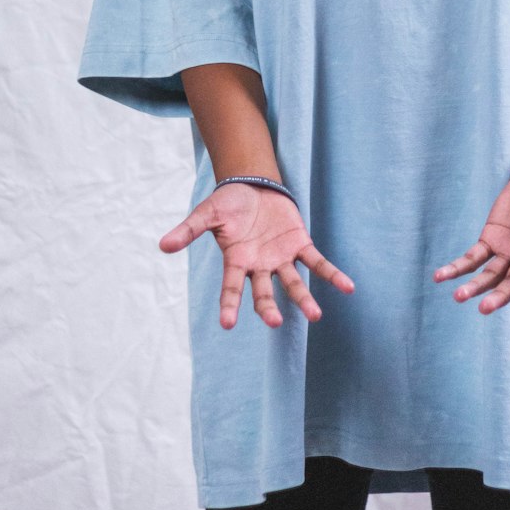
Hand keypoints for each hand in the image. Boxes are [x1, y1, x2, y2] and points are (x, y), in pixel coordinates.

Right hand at [159, 183, 354, 329]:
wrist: (252, 185)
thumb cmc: (228, 203)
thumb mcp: (207, 213)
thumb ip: (188, 230)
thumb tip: (162, 245)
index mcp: (236, 261)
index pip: (231, 288)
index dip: (229, 305)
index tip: (227, 324)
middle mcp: (259, 266)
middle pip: (263, 292)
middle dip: (267, 308)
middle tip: (274, 322)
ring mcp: (280, 258)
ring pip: (293, 283)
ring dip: (303, 299)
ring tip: (315, 315)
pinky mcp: (299, 244)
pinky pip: (317, 262)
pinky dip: (331, 274)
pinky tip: (348, 287)